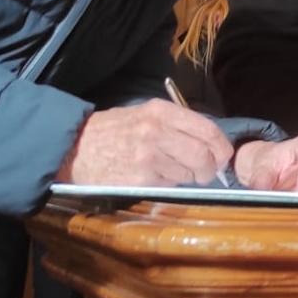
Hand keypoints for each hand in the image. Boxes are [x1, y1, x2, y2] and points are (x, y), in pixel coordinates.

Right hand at [57, 100, 233, 185]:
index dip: (222, 147)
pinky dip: (169, 185)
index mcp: (160, 112)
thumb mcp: (144, 115)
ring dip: (188, 178)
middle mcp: (156, 131)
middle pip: (204, 156)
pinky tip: (155, 178)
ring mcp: (148, 157)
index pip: (208, 129)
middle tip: (204, 174)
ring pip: (189, 174)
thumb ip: (177, 125)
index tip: (223, 156)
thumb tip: (211, 144)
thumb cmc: (113, 132)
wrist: (74, 149)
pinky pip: (170, 185)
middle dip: (210, 169)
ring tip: (171, 172)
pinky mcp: (141, 180)